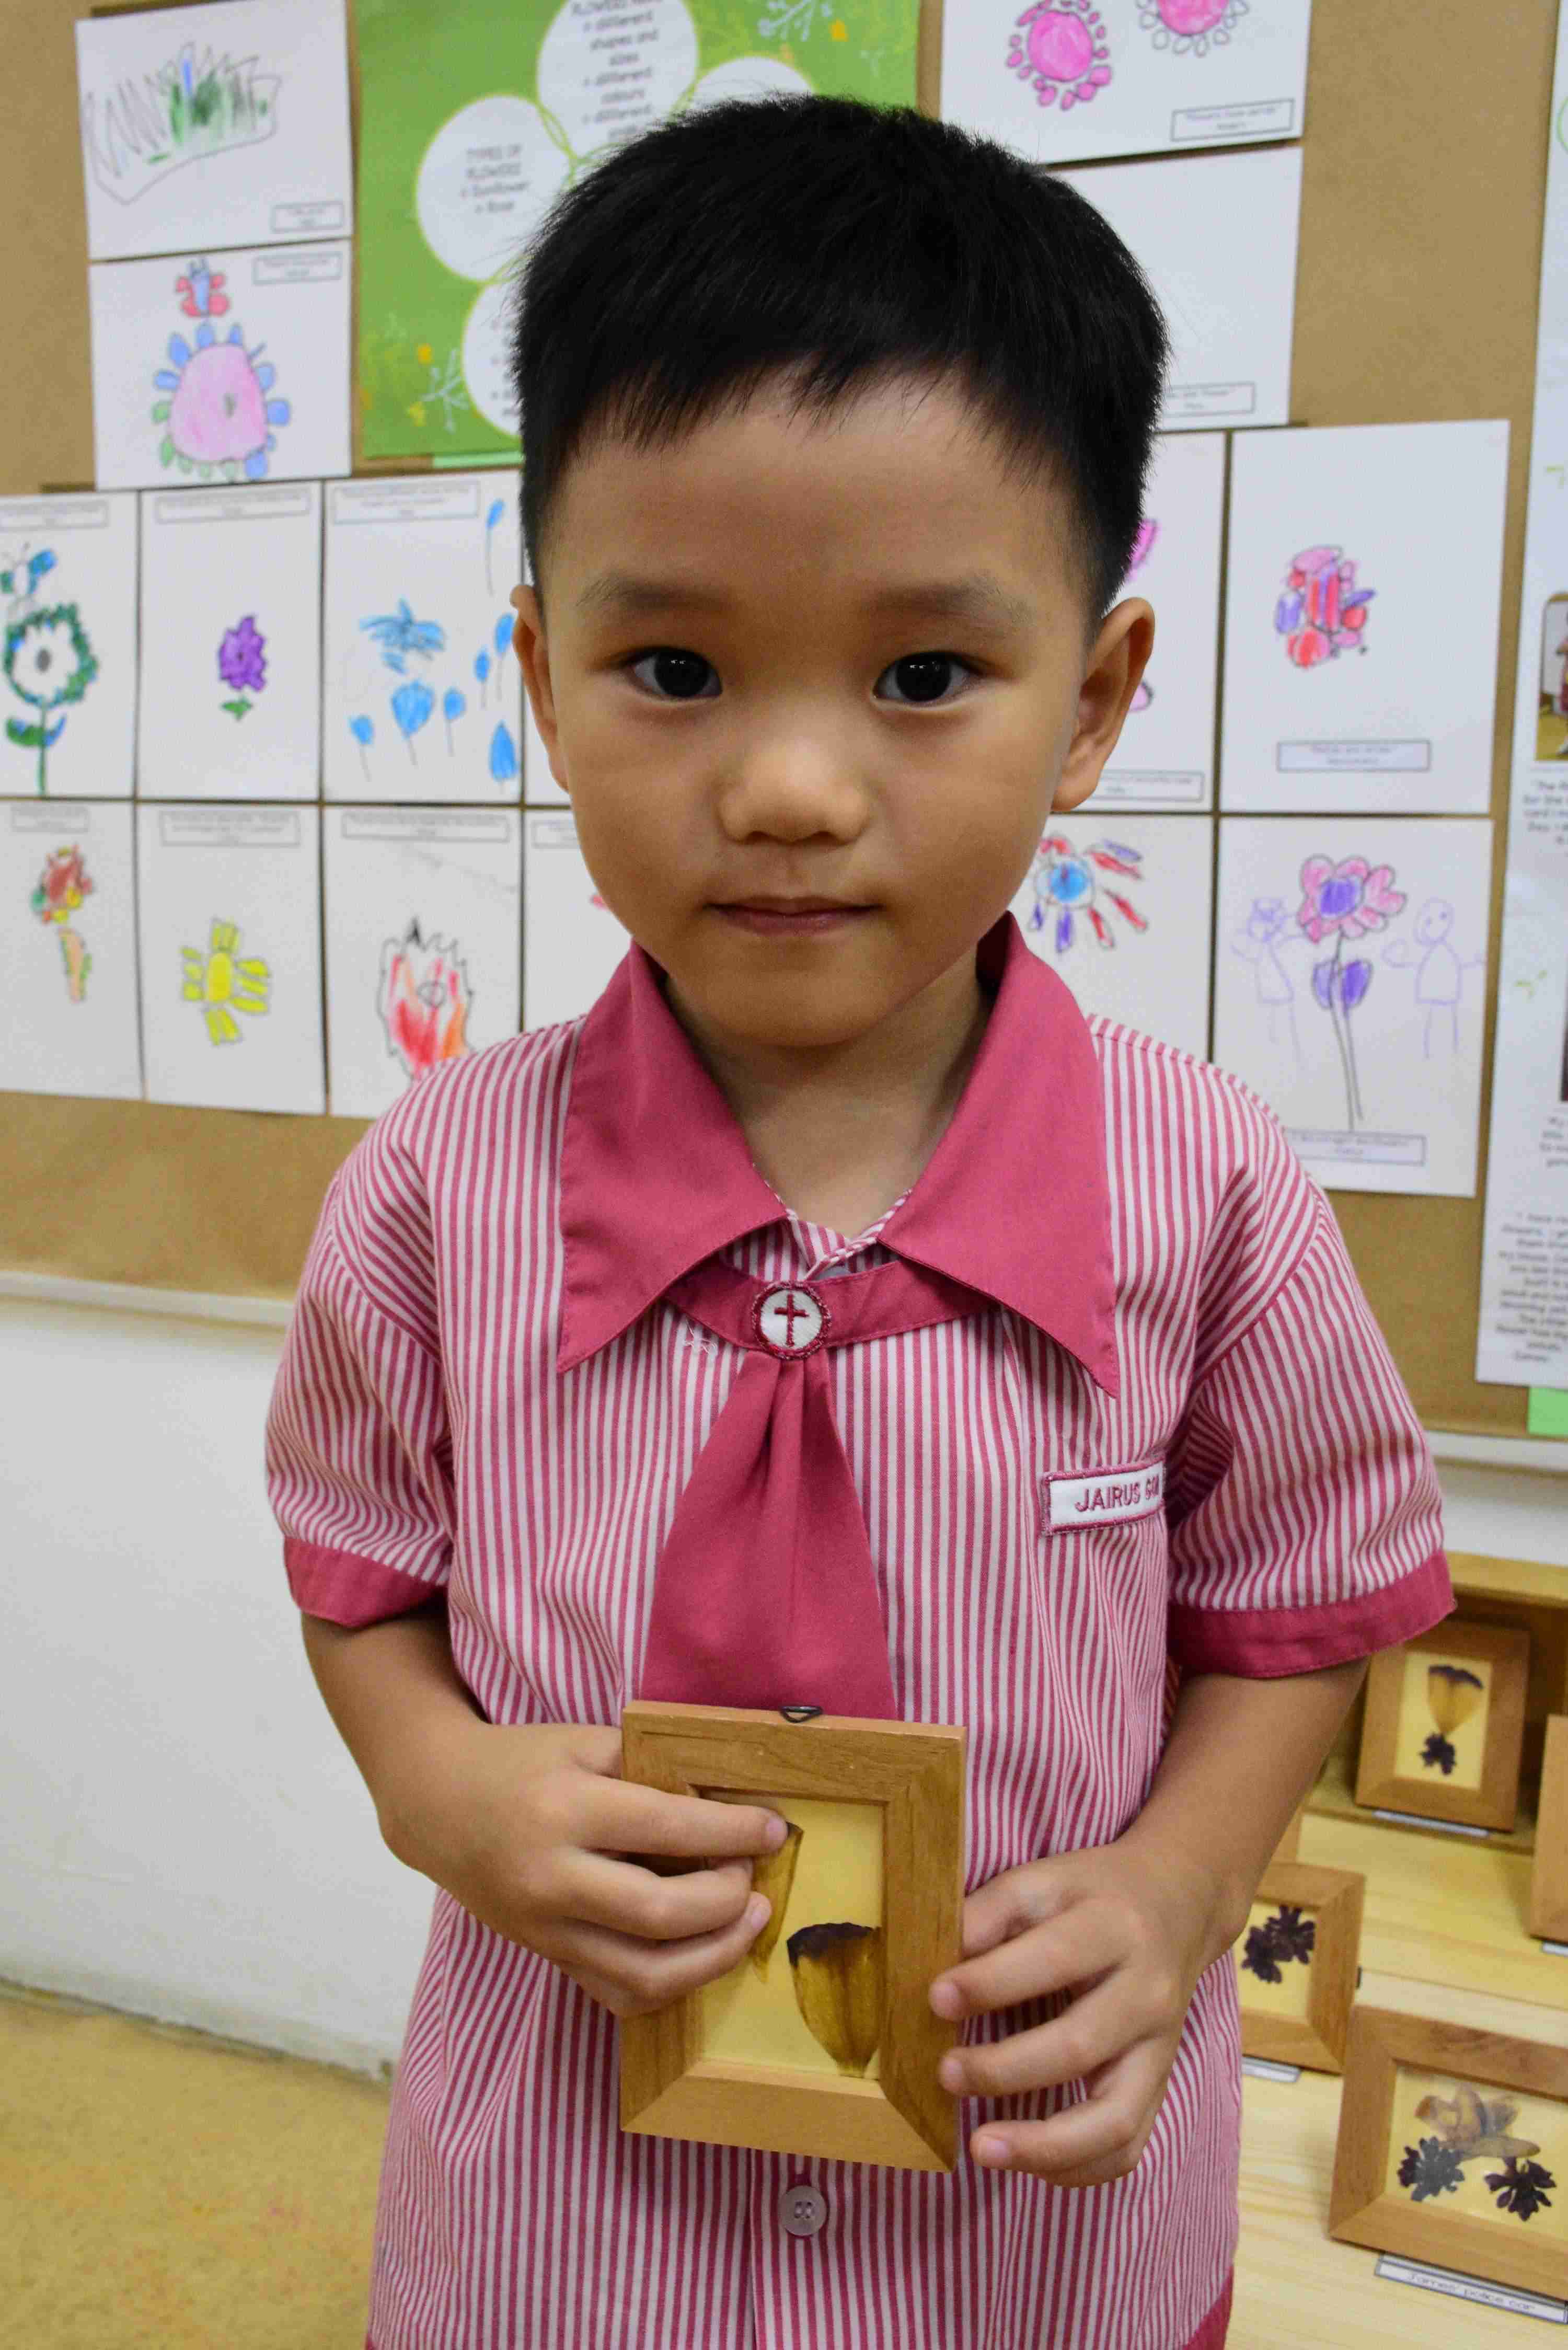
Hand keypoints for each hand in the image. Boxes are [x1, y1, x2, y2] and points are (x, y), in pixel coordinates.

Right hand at [389, 1718, 787, 2019]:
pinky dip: (670, 1984)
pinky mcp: (548, 1958)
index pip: (667, 1827)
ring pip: (645, 1975)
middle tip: (754, 1877)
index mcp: (565, 1810)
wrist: (438, 1807)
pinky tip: (698, 1953)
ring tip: (745, 1921)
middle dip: (726, 1900)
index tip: (774, 1829)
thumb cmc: (520, 1763)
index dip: (733, 1831)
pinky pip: (618, 1995)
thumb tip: (726, 1803)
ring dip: (712, 1957)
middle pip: (661, 1914)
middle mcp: (553, 1879)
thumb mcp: (584, 1742)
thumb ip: (651, 1770)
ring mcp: (547, 1930)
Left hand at [926, 1840, 1224, 2186]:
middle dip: (1004, 2069)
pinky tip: (1025, 2161)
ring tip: (981, 2147)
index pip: (1054, 1959)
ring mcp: (1158, 2049)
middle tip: (945, 2072)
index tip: (935, 1998)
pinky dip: (1076, 2167)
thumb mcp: (1047, 1878)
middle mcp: (1146, 1994)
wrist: (1178, 1903)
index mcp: (1114, 1928)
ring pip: (1114, 2119)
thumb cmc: (1095, 1894)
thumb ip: (992, 1909)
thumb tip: (937, 1954)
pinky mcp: (1158, 2085)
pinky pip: (1126, 2146)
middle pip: (1078, 2046)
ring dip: (1044, 2144)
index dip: (991, 1983)